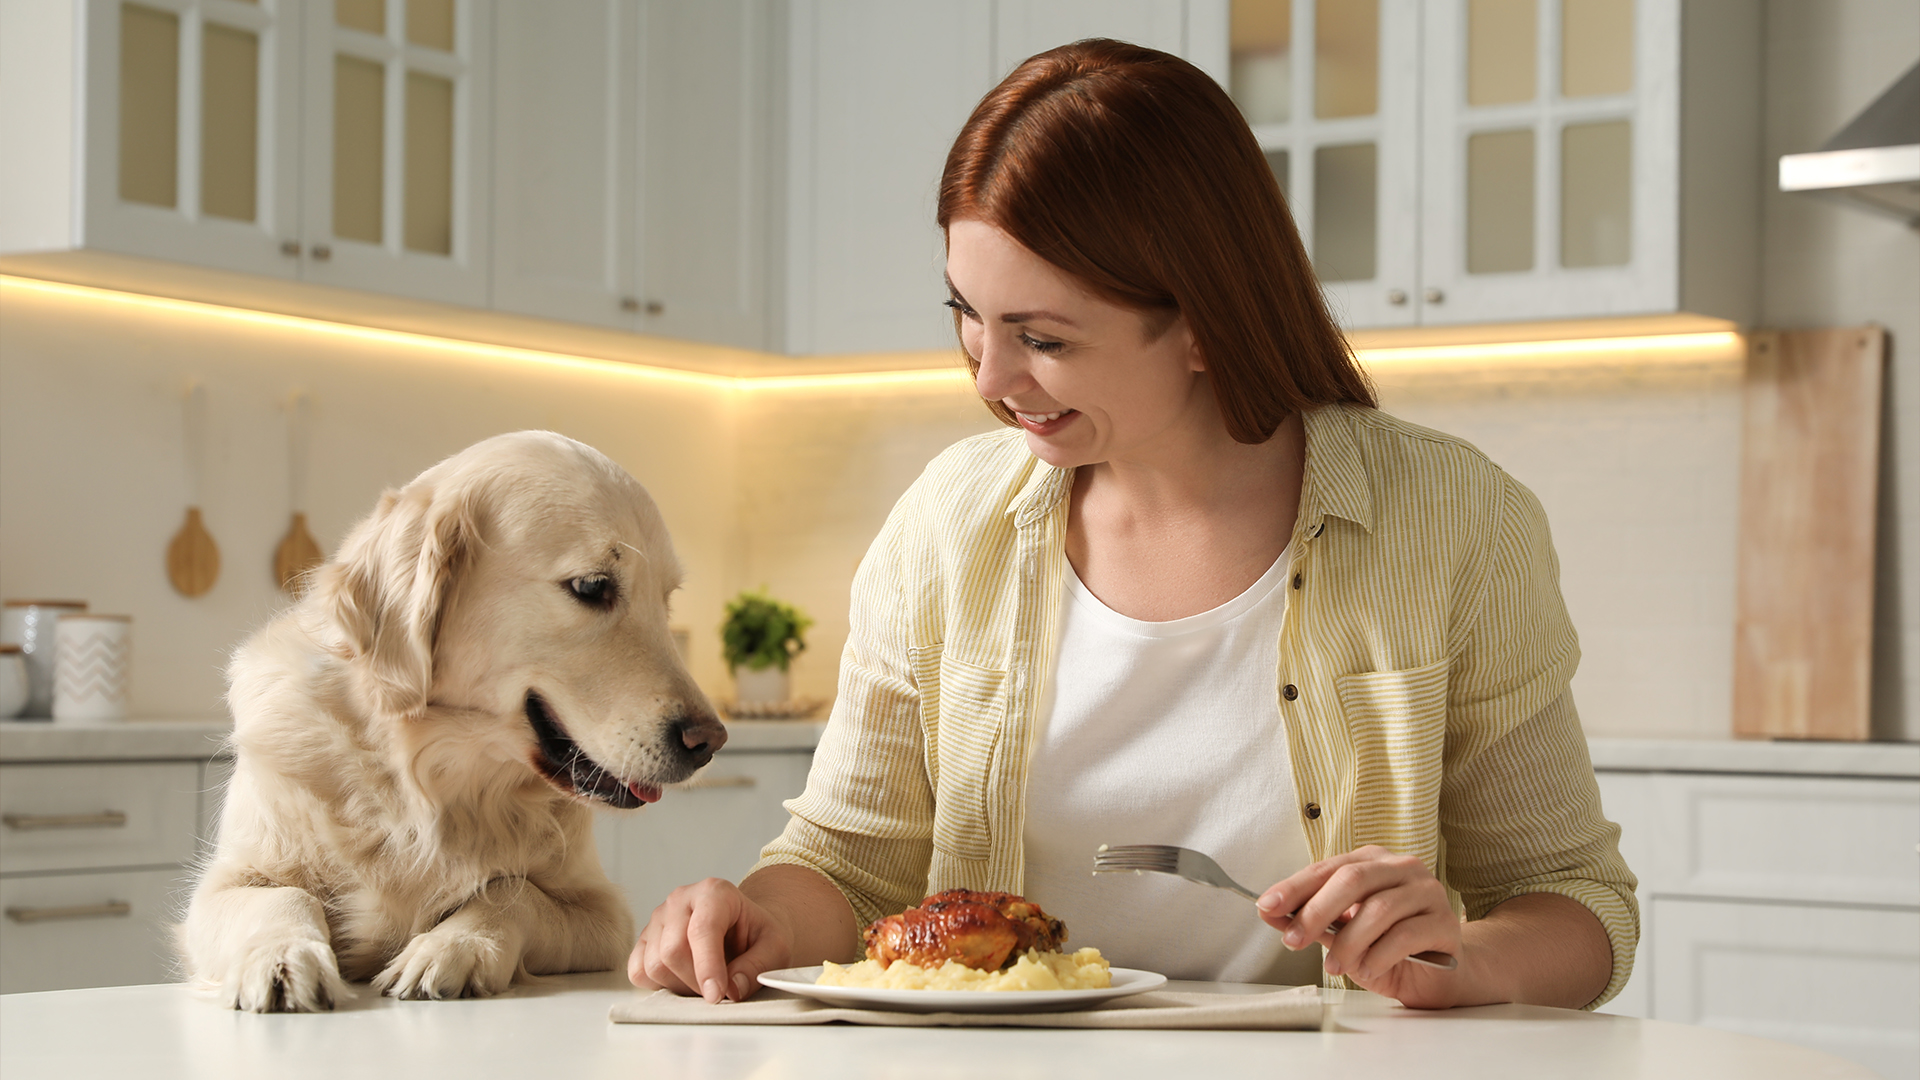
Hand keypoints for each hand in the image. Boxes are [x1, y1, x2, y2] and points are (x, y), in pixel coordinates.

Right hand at [629, 877, 792, 1003]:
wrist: (744, 927)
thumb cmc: (757, 935)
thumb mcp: (776, 947)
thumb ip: (757, 967)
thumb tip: (732, 990)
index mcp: (714, 892)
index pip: (701, 931)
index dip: (707, 967)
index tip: (717, 995)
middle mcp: (680, 900)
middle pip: (672, 951)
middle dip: (695, 982)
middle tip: (719, 992)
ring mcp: (657, 918)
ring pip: (653, 965)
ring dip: (679, 986)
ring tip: (704, 982)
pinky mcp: (644, 939)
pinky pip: (638, 972)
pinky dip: (659, 985)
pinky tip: (683, 979)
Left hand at [1255, 845, 1463, 1007]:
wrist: (1442, 974)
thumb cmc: (1388, 948)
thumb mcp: (1342, 933)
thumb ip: (1311, 920)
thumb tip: (1269, 911)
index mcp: (1372, 861)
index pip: (1327, 868)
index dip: (1294, 887)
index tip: (1266, 906)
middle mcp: (1402, 868)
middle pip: (1353, 879)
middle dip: (1316, 910)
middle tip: (1293, 940)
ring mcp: (1427, 892)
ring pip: (1379, 909)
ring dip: (1348, 942)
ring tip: (1334, 967)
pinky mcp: (1445, 923)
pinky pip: (1406, 935)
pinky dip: (1378, 955)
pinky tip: (1367, 970)